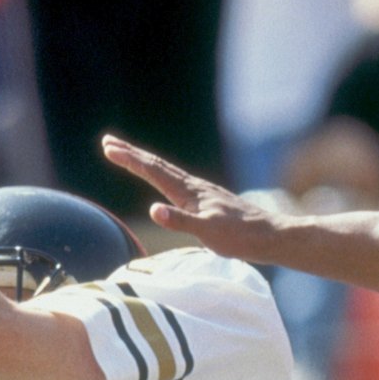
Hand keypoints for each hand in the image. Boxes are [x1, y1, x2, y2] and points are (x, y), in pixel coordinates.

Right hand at [102, 134, 293, 265]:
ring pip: (167, 171)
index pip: (153, 171)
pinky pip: (176, 181)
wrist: (270, 236)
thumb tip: (154, 210)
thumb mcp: (209, 233)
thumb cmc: (240, 237)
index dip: (130, 160)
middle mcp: (194, 187)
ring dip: (145, 162)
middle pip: (157, 165)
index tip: (108, 148)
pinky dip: (161, 174)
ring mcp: (201, 192)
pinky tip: (164, 179)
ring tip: (128, 155)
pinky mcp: (208, 200)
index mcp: (189, 192)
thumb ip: (181, 222)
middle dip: (131, 153)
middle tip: (108, 142)